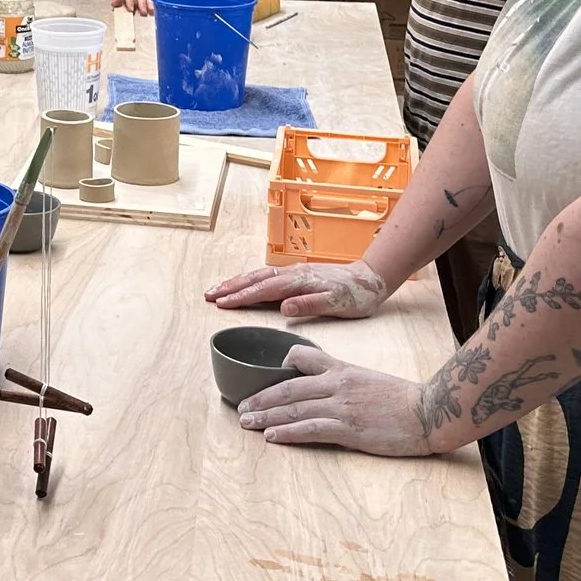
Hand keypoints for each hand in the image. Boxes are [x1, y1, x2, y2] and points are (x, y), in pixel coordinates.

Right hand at [205, 260, 388, 318]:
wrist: (371, 279)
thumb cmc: (355, 296)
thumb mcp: (337, 304)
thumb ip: (309, 304)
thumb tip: (282, 308)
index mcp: (298, 281)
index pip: (263, 290)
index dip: (241, 297)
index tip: (221, 303)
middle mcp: (292, 274)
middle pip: (255, 279)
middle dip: (230, 287)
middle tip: (208, 295)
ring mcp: (294, 272)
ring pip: (258, 275)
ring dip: (237, 282)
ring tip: (218, 289)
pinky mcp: (297, 275)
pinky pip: (267, 276)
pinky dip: (250, 280)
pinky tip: (244, 284)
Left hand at [236, 346, 432, 455]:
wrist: (428, 411)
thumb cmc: (400, 398)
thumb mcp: (367, 378)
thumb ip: (343, 380)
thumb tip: (322, 389)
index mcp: (341, 369)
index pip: (301, 358)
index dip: (280, 367)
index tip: (265, 378)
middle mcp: (337, 384)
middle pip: (288, 387)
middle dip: (261, 398)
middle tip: (241, 407)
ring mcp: (342, 406)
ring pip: (294, 408)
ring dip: (266, 416)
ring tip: (247, 422)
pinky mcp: (349, 428)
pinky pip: (310, 429)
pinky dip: (287, 432)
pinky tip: (272, 436)